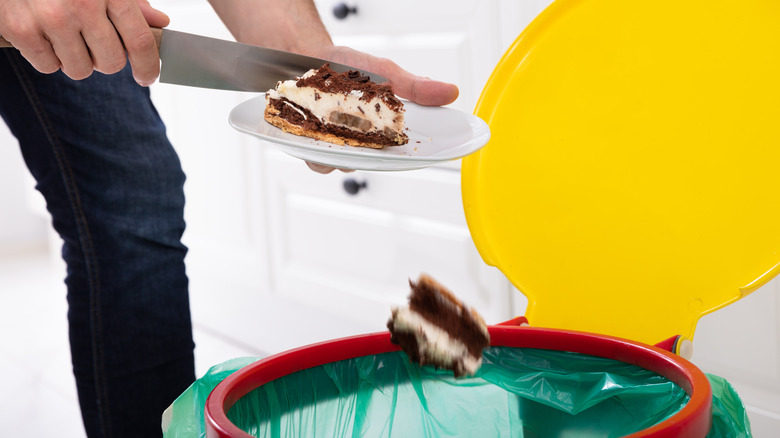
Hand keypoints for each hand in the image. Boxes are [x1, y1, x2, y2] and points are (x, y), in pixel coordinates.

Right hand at [0, 0, 168, 84]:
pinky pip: (47, 66)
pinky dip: (47, 56)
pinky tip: (43, 33)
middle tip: (93, 42)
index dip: (147, 65)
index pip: (140, 41)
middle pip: (111, 62)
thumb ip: (130, 0)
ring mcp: (50, 19)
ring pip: (80, 69)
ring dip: (75, 59)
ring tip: (64, 33)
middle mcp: (81, 5)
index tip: (146, 75)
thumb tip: (158, 22)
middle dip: (106, 59)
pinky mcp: (21, 30)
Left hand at [302, 46, 459, 173]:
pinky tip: (314, 134)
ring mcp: (331, 145)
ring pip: (338, 164)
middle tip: (368, 142)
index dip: (408, 157)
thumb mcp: (386, 73)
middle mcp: (357, 144)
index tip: (416, 154)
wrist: (308, 53)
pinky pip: (312, 157)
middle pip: (366, 163)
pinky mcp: (306, 143)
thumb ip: (415, 87)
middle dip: (367, 155)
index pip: (398, 154)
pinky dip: (313, 148)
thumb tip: (452, 92)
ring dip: (338, 154)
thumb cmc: (348, 66)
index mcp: (379, 132)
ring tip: (337, 137)